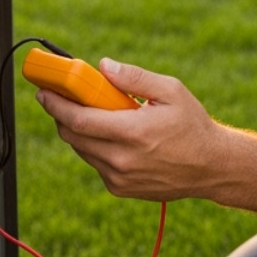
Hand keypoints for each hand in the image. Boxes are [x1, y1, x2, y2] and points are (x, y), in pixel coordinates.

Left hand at [36, 59, 227, 202]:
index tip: (43, 91)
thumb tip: (104, 67)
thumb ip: (135, 78)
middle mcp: (122, 159)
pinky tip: (110, 134)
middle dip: (60, 115)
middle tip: (60, 97)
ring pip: (81, 150)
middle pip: (72, 136)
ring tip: (89, 112)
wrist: (212, 167)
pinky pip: (95, 163)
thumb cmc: (192, 125)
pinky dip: (94, 147)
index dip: (56, 104)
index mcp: (133, 132)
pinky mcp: (121, 188)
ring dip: (77, 130)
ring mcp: (120, 178)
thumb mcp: (171, 91)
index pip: (79, 119)